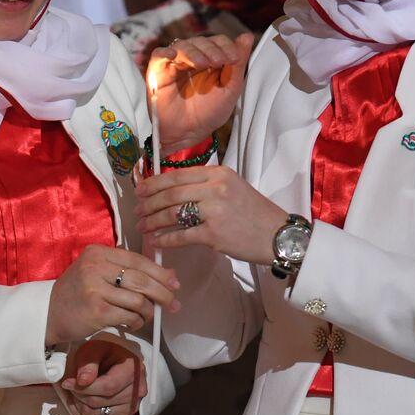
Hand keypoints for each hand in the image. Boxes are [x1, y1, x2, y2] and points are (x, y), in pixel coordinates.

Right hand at [46, 245, 178, 346]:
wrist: (49, 313)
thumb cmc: (78, 292)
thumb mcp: (96, 271)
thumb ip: (125, 269)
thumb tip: (167, 276)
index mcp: (97, 253)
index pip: (137, 260)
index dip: (160, 273)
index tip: (174, 283)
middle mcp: (95, 267)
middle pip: (142, 280)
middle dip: (162, 294)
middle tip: (172, 304)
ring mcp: (95, 289)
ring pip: (138, 300)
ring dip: (148, 312)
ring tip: (147, 316)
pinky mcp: (97, 311)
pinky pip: (129, 316)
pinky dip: (137, 322)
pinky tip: (133, 323)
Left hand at [60, 339, 144, 414]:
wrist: (114, 362)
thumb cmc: (105, 354)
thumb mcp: (94, 349)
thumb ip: (88, 363)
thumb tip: (82, 381)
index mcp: (133, 370)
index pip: (107, 387)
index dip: (84, 388)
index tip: (68, 383)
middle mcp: (137, 391)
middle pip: (100, 402)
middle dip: (79, 395)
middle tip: (70, 386)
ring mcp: (132, 407)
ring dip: (80, 406)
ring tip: (75, 393)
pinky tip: (79, 404)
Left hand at [135, 166, 285, 265]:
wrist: (278, 235)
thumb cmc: (253, 212)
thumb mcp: (232, 186)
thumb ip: (205, 184)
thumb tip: (171, 189)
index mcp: (218, 173)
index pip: (177, 175)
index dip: (153, 184)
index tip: (140, 191)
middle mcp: (215, 188)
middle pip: (170, 193)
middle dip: (148, 203)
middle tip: (137, 211)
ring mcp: (215, 211)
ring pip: (172, 214)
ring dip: (153, 221)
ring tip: (143, 227)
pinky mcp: (214, 234)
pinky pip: (181, 236)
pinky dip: (165, 239)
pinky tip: (155, 241)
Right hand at [150, 33, 252, 152]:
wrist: (188, 135)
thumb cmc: (208, 114)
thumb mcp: (230, 89)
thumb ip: (238, 63)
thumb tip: (247, 36)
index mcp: (211, 60)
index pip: (217, 41)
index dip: (225, 46)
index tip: (233, 58)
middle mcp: (192, 59)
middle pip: (200, 41)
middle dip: (211, 48)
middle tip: (218, 61)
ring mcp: (174, 64)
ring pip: (182, 45)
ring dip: (193, 51)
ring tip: (202, 64)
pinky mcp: (158, 71)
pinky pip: (158, 55)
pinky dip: (165, 52)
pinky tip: (173, 55)